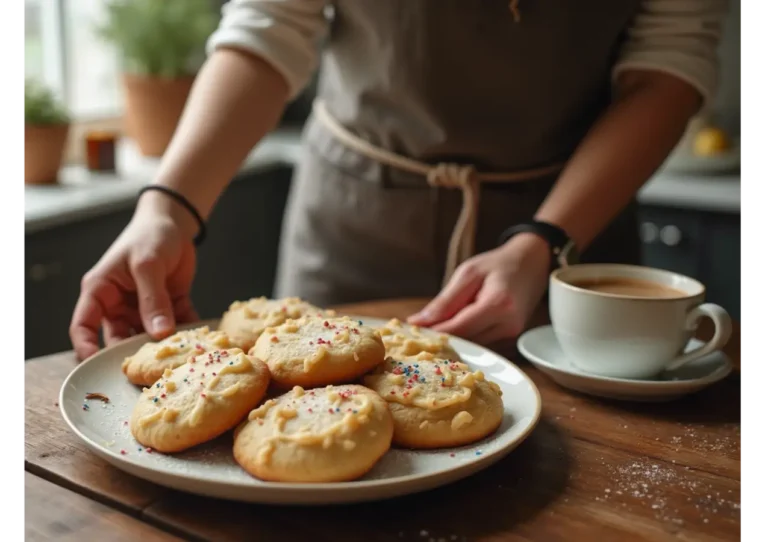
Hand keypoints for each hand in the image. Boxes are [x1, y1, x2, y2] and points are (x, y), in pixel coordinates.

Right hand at [69, 201, 198, 360]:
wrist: (175, 222)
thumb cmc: (149, 236)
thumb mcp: (148, 265)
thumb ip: (152, 299)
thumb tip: (159, 334)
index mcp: (101, 291)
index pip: (83, 326)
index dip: (86, 348)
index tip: (97, 364)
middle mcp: (119, 304)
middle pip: (119, 338)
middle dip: (133, 354)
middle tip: (149, 369)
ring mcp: (144, 308)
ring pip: (149, 336)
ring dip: (163, 346)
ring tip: (179, 357)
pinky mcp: (169, 307)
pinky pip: (176, 325)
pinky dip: (186, 333)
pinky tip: (199, 340)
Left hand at [407, 233, 550, 344]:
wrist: (532, 263)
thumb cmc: (498, 264)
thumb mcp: (467, 273)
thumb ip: (444, 301)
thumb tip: (418, 322)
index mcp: (498, 304)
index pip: (458, 328)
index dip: (433, 332)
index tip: (412, 331)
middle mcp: (508, 325)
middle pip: (465, 341)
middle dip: (441, 337)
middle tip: (418, 332)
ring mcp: (512, 334)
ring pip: (472, 346)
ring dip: (453, 338)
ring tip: (435, 328)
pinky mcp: (511, 339)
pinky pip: (481, 344)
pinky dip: (466, 337)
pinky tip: (455, 328)